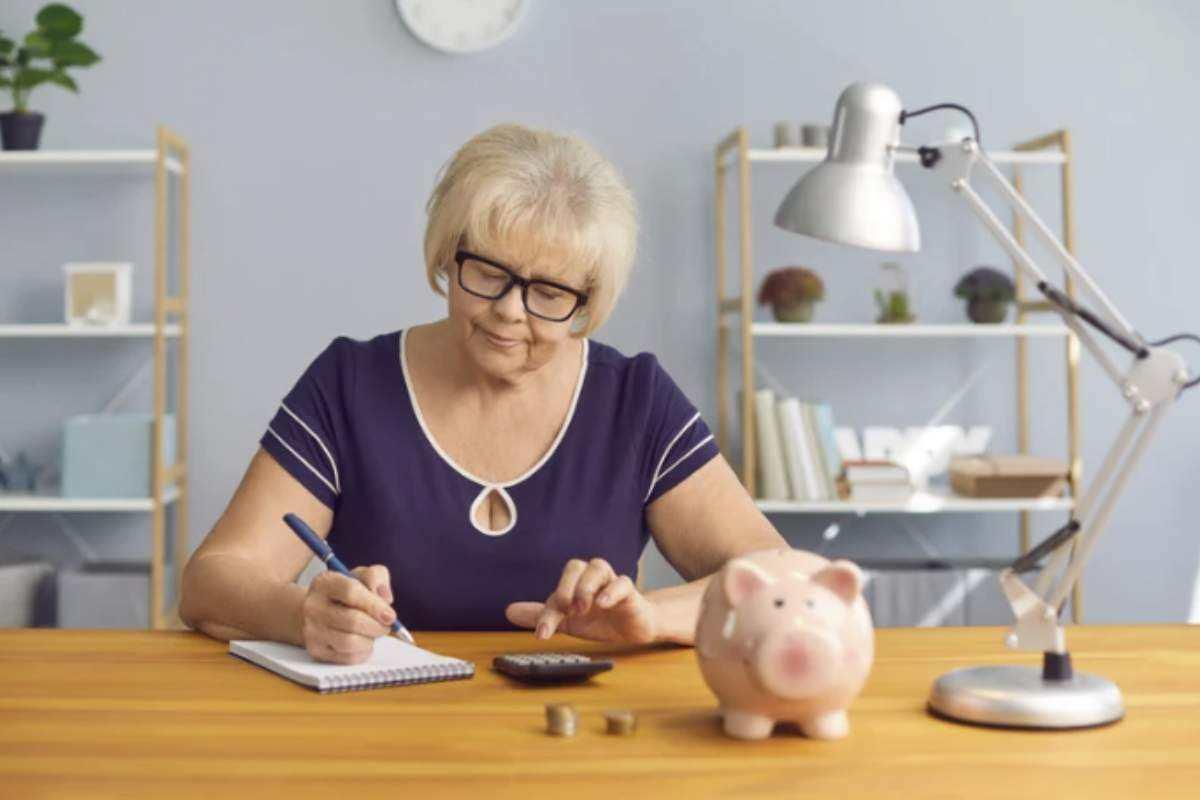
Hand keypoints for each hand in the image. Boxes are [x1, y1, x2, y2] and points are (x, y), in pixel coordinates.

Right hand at [300, 565, 394, 663]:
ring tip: (373, 632)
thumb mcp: (361, 576)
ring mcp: (312, 630)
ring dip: (370, 639)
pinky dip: (363, 652)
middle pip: (352, 620)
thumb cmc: (345, 593)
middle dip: (377, 626)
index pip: (351, 592)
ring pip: (350, 642)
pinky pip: (348, 657)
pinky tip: (363, 642)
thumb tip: (385, 598)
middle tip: (386, 626)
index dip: (375, 605)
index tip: (390, 615)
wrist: (319, 613)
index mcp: (324, 582)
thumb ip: (376, 577)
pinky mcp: (316, 651)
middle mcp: (313, 606)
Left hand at [505, 558, 657, 644]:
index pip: (556, 591)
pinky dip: (611, 591)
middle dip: (566, 587)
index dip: (547, 613)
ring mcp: (610, 583)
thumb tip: (509, 611)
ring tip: (582, 608)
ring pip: (597, 567)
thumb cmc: (600, 620)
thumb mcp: (568, 623)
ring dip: (586, 587)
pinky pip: (622, 582)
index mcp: (575, 585)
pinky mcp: (630, 591)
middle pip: (575, 567)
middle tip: (565, 610)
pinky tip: (603, 603)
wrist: (633, 629)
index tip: (542, 634)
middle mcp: (591, 579)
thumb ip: (543, 616)